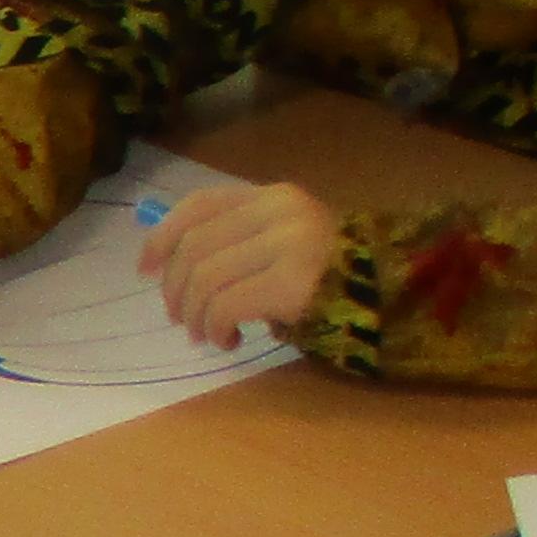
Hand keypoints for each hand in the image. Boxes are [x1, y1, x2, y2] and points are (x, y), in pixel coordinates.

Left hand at [138, 174, 335, 343]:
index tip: (143, 269)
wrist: (392, 296)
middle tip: (181, 320)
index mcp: (273, 197)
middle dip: (175, 290)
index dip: (161, 236)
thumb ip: (234, 241)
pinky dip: (214, 328)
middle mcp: (281, 212)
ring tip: (206, 335)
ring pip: (204, 279)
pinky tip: (228, 340)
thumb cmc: (329, 276)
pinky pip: (225, 305)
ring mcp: (290, 244)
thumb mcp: (280, 244)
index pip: (200, 204)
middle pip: (194, 247)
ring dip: (194, 316)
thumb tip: (163, 264)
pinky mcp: (294, 282)